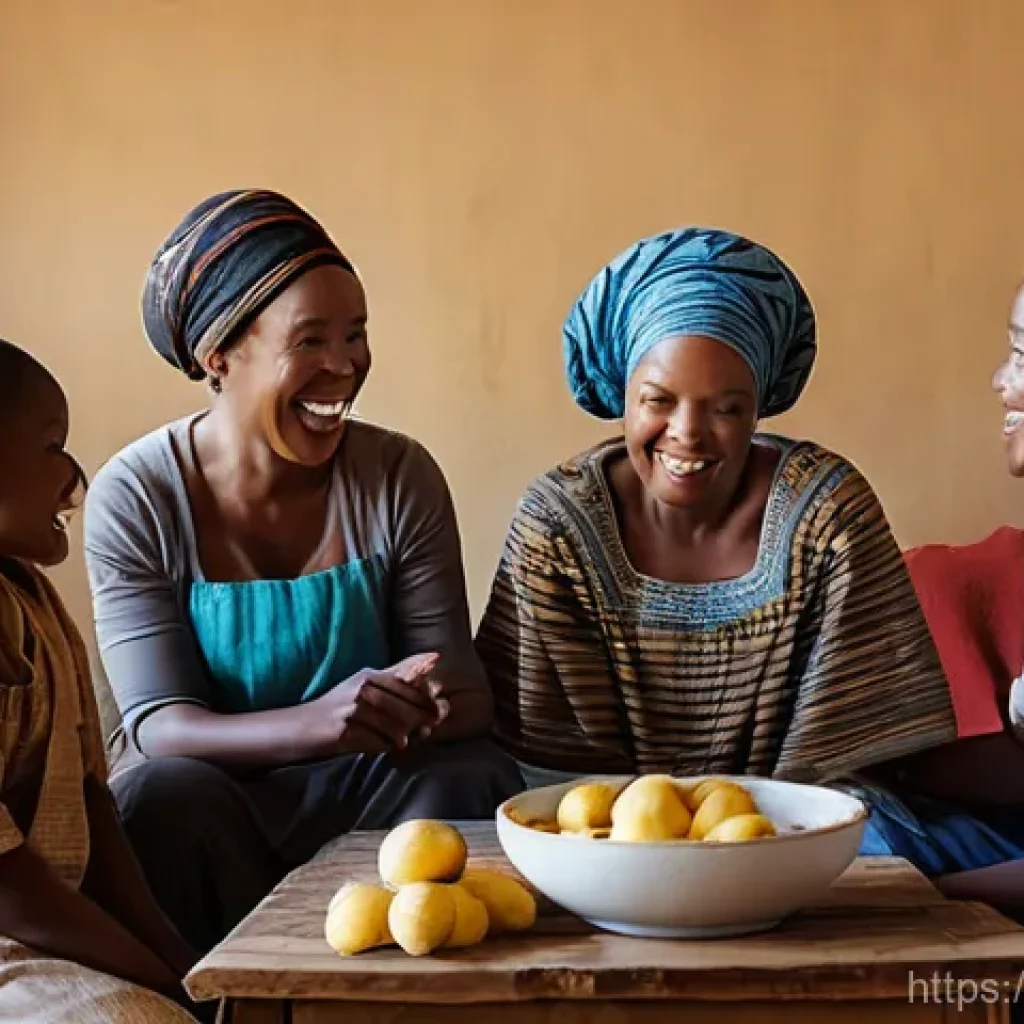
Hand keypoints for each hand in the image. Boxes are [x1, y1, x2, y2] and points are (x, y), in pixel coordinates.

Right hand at [313, 653, 443, 754]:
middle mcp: (361, 689)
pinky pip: (377, 742)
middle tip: (429, 728)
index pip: (408, 687)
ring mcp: (352, 711)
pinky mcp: (345, 732)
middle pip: (405, 707)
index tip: (440, 709)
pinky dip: (385, 746)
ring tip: (405, 741)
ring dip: (404, 736)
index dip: (427, 700)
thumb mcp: (365, 683)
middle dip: (421, 719)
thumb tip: (435, 657)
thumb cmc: (339, 706)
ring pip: (394, 726)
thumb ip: (398, 673)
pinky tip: (387, 747)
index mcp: (368, 676)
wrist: (301, 727)